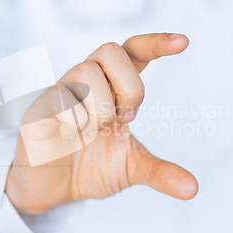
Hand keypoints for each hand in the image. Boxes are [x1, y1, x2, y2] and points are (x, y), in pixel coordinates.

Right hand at [5, 33, 197, 214]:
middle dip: (129, 88)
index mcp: (114, 89)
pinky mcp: (40, 106)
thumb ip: (159, 172)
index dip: (156, 43)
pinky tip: (69, 137)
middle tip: (124, 118)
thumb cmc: (90, 167)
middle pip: (111, 50)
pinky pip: (60, 97)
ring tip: (91, 133)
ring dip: (98, 108)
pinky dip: (73, 122)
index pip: (134, 51)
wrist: (51, 189)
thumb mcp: (130, 169)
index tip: (184, 42)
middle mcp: (88, 82)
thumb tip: (193, 189)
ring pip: (85, 70)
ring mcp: (62, 91)